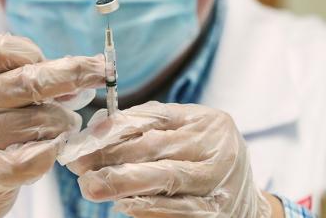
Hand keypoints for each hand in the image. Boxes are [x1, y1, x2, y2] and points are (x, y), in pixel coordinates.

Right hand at [0, 34, 104, 217]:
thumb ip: (25, 80)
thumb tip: (82, 76)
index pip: (8, 49)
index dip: (41, 53)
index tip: (67, 60)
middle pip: (32, 80)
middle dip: (75, 74)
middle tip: (104, 71)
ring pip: (44, 119)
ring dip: (64, 121)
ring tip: (63, 125)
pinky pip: (41, 153)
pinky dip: (56, 148)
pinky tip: (53, 146)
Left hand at [62, 101, 272, 217]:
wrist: (247, 202)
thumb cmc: (205, 159)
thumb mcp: (186, 133)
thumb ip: (149, 127)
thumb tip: (98, 128)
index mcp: (207, 122)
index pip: (155, 118)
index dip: (116, 128)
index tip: (85, 137)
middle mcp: (217, 149)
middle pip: (156, 148)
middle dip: (111, 156)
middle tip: (78, 164)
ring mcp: (219, 183)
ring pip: (165, 178)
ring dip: (122, 183)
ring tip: (91, 185)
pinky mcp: (215, 213)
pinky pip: (177, 211)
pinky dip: (147, 207)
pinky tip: (123, 205)